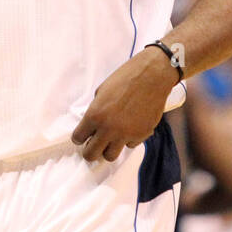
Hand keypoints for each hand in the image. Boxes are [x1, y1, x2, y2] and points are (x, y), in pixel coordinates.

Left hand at [71, 47, 180, 161]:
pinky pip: (130, 145)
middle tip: (93, 144)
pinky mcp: (141, 135)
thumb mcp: (102, 91)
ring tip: (111, 139)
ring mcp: (126, 134)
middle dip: (90, 150)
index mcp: (95, 115)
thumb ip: (96, 110)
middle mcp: (109, 129)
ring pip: (110, 156)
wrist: (152, 76)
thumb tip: (94, 124)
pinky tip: (130, 126)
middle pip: (91, 155)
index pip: (78, 138)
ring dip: (108, 148)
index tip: (82, 136)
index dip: (79, 137)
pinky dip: (128, 139)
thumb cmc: (126, 78)